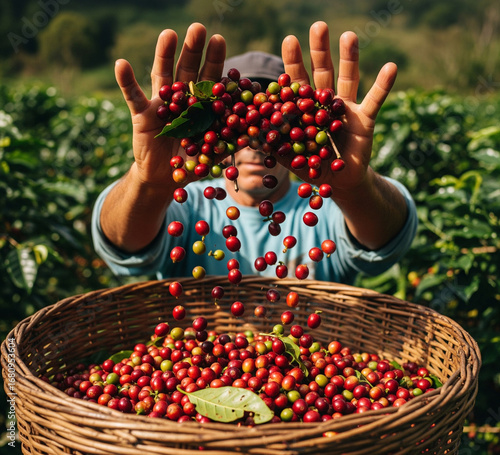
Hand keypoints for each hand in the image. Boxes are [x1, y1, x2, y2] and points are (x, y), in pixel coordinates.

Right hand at [114, 23, 225, 186]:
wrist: (165, 178)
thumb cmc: (192, 165)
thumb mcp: (214, 156)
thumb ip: (230, 144)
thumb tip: (254, 134)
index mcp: (202, 106)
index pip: (210, 80)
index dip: (215, 61)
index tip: (219, 40)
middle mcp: (182, 100)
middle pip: (188, 70)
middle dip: (193, 49)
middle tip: (199, 28)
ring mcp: (161, 104)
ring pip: (162, 75)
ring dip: (163, 54)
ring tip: (168, 34)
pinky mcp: (141, 114)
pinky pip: (132, 95)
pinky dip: (125, 80)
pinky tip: (121, 64)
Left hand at [281, 21, 397, 192]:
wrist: (340, 182)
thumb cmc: (312, 167)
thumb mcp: (290, 156)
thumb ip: (275, 144)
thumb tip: (252, 131)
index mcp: (305, 109)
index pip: (298, 81)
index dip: (293, 62)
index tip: (289, 39)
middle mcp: (326, 103)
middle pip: (322, 71)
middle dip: (320, 50)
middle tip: (318, 26)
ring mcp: (347, 108)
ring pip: (348, 78)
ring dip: (350, 57)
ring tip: (349, 35)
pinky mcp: (365, 119)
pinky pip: (376, 100)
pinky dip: (384, 85)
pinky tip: (391, 66)